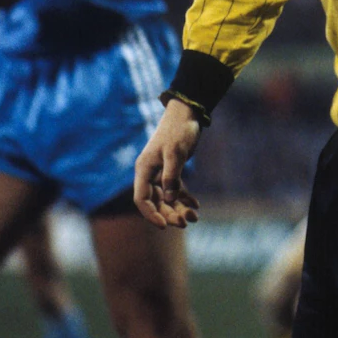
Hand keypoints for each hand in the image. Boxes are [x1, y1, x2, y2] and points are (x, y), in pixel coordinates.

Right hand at [134, 99, 203, 228]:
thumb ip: (172, 176)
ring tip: (194, 217)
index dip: (151, 214)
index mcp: (144, 169)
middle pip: (156, 201)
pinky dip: (185, 197)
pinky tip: (196, 205)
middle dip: (169, 213)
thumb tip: (170, 199)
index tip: (164, 225)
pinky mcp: (172, 170)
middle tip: (186, 222)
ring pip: (167, 197)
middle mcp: (149, 173)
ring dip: (178, 208)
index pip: (141, 199)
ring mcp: (160, 172)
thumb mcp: (176, 153)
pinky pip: (176, 189)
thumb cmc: (179, 130)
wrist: (187, 113)